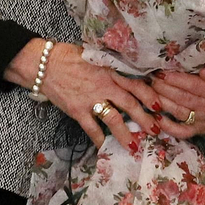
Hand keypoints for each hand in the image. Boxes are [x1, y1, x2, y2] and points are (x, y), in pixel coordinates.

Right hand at [7, 40, 158, 148]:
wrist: (45, 64)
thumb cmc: (69, 57)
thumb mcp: (95, 57)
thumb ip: (111, 67)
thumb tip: (126, 72)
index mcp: (110, 72)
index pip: (136, 85)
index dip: (149, 96)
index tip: (159, 106)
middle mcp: (104, 86)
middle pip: (130, 104)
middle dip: (144, 119)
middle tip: (155, 130)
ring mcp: (91, 99)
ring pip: (114, 119)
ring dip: (125, 134)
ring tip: (134, 146)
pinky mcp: (77, 111)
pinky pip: (91, 129)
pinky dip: (99, 139)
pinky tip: (104, 147)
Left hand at [149, 69, 204, 139]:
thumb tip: (203, 71)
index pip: (193, 85)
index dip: (176, 79)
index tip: (161, 72)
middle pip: (183, 98)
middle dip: (164, 88)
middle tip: (151, 80)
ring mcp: (203, 120)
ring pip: (179, 112)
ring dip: (162, 102)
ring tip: (149, 92)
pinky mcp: (199, 129)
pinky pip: (182, 131)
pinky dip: (168, 126)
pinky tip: (156, 118)